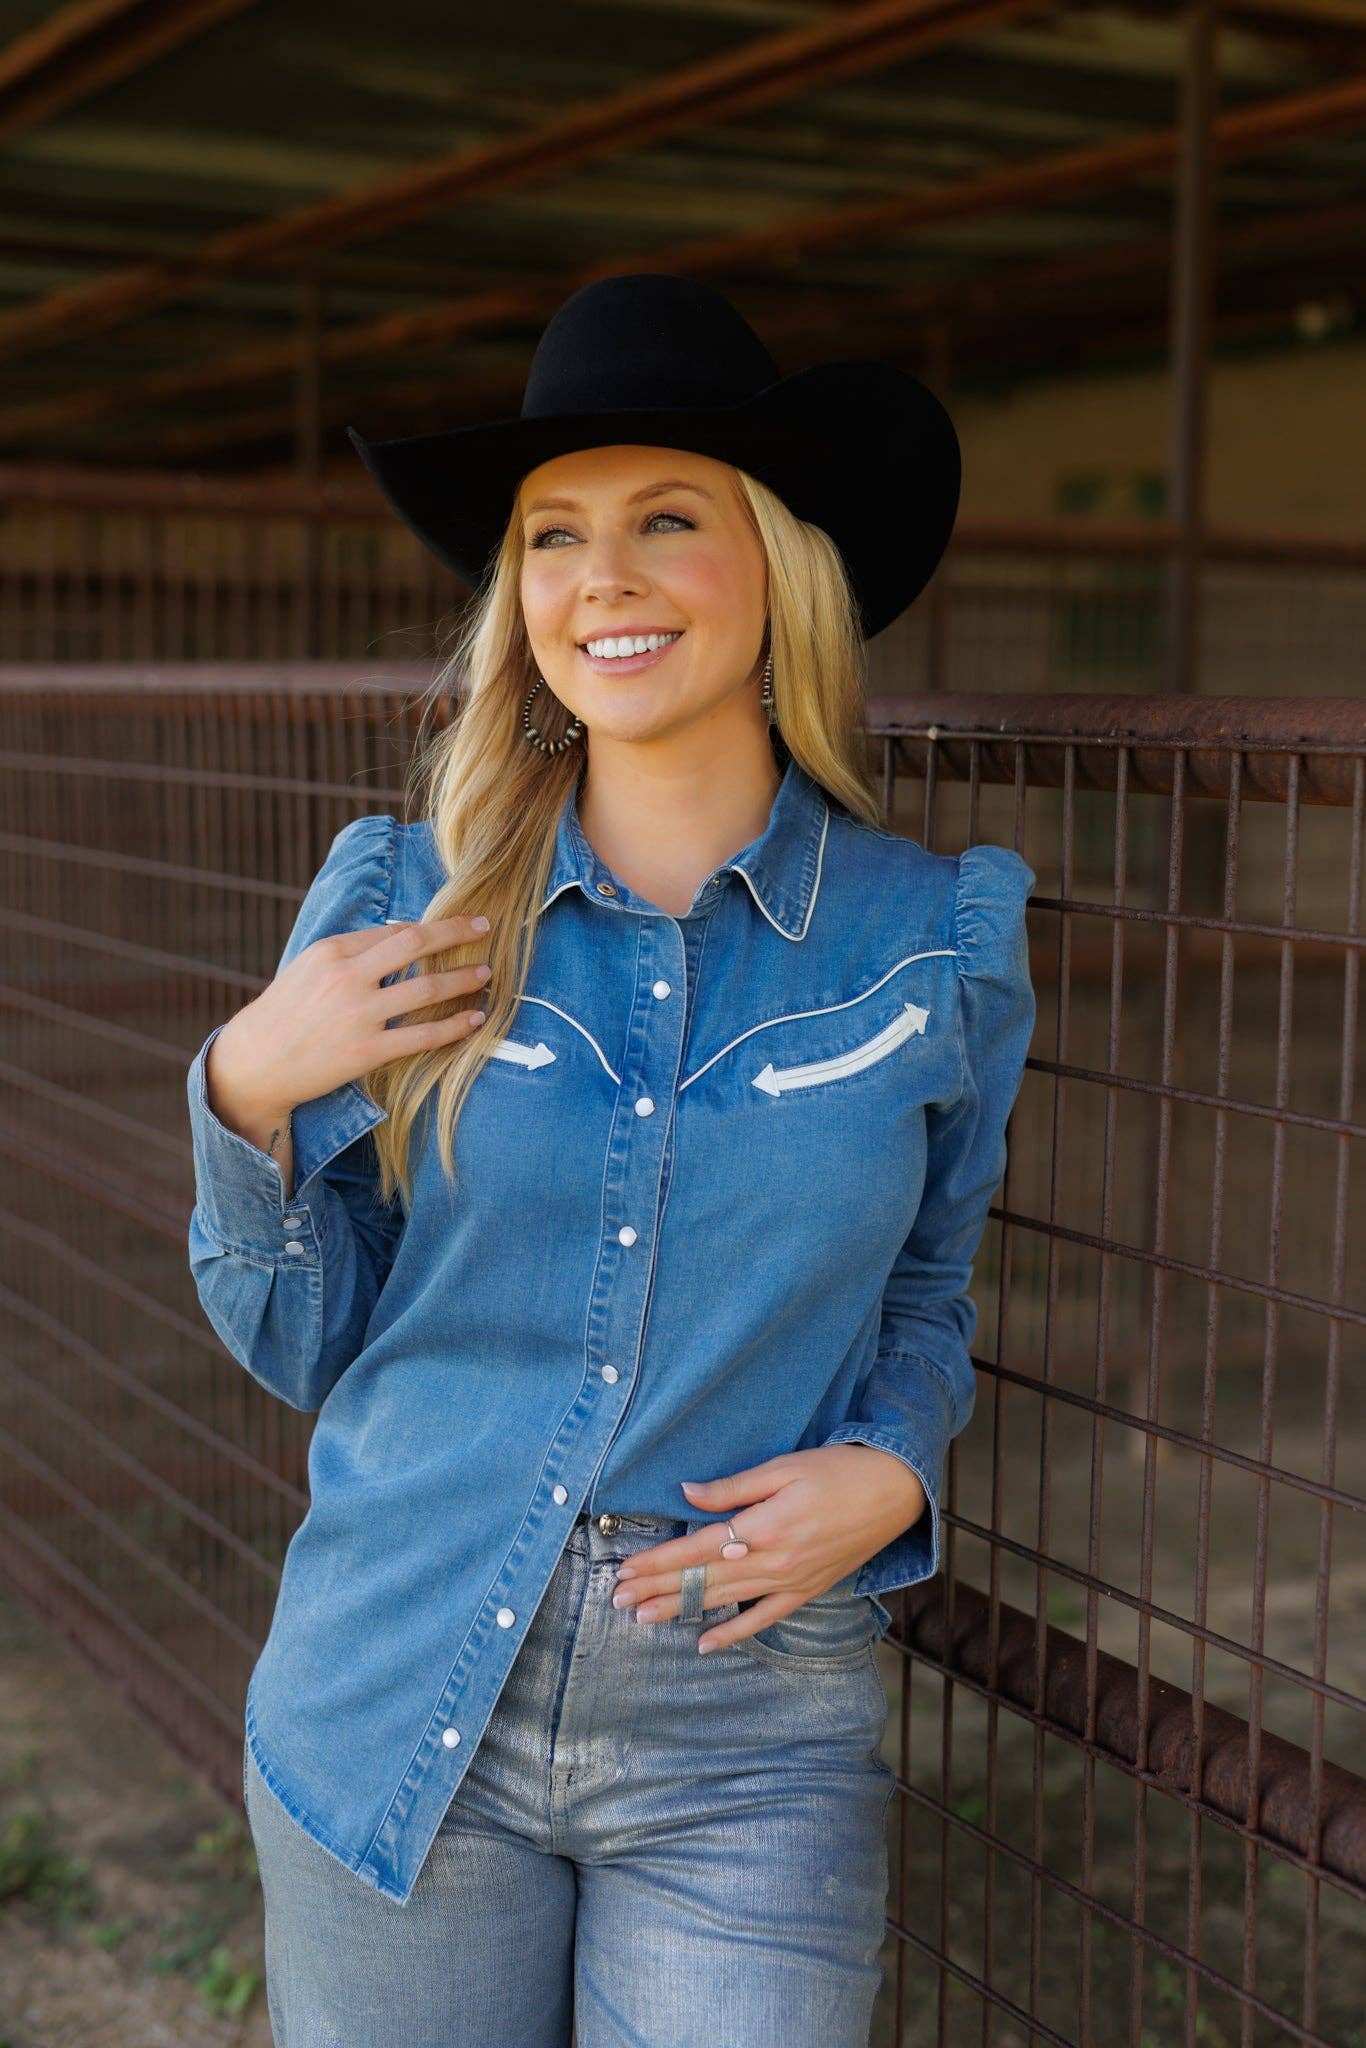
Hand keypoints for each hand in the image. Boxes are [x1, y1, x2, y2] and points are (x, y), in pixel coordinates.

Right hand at [207, 912, 493, 1127]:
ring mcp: (358, 1014)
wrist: (253, 1065)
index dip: (430, 928)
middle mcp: (347, 976)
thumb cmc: (282, 1015)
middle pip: (416, 943)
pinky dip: (454, 1026)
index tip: (455, 926)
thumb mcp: (307, 969)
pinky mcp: (366, 1051)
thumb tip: (394, 939)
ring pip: (426, 988)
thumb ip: (348, 955)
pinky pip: (422, 1035)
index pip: (393, 931)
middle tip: (485, 926)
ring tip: (486, 973)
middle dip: (456, 932)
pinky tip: (474, 1019)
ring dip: (463, 979)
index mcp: (331, 951)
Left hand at [609, 1445, 927, 1652]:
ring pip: (725, 1600)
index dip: (658, 1562)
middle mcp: (773, 1561)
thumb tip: (686, 1492)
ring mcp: (790, 1581)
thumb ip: (733, 1488)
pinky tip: (706, 1643)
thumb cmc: (837, 1470)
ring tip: (644, 1618)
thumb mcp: (783, 1467)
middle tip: (618, 1599)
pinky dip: (734, 1633)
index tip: (625, 1571)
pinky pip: (764, 1618)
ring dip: (682, 1609)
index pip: (697, 1550)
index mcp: (763, 1527)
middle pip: (703, 1578)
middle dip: (658, 1589)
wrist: (895, 1492)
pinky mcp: (807, 1590)